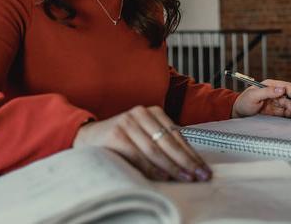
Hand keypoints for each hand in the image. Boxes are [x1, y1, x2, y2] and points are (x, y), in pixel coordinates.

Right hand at [73, 105, 210, 181]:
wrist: (87, 136)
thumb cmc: (120, 139)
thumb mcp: (143, 134)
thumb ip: (162, 142)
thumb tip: (189, 163)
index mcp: (152, 111)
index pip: (177, 135)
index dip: (191, 153)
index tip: (203, 168)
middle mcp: (140, 113)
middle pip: (168, 142)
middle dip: (186, 161)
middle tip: (200, 176)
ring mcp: (127, 123)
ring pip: (155, 149)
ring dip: (172, 166)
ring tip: (185, 178)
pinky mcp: (115, 135)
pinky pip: (138, 155)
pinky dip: (151, 167)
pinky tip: (163, 176)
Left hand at [231, 79, 290, 120]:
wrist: (238, 112)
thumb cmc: (243, 102)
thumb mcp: (253, 95)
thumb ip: (267, 91)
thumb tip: (281, 89)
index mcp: (270, 86)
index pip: (287, 87)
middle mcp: (275, 93)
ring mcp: (276, 102)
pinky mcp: (276, 111)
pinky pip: (287, 112)